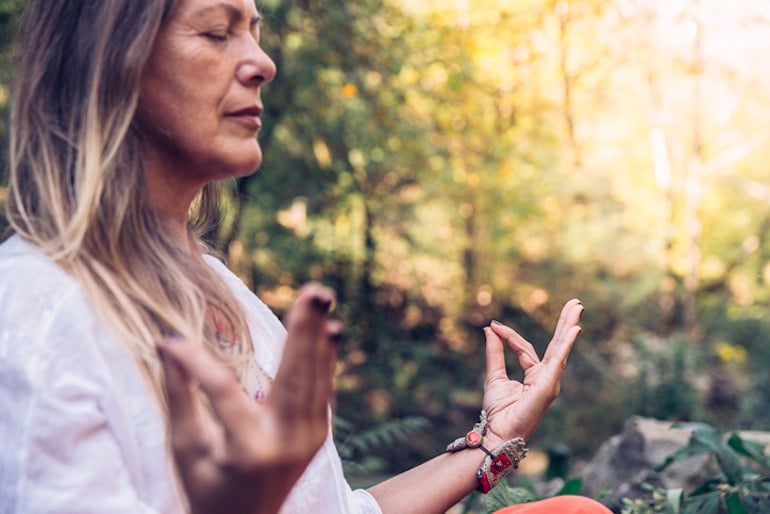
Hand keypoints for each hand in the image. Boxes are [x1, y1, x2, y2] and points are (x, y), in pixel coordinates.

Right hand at [157, 283, 341, 513]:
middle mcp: (285, 443)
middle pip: (294, 378)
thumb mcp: (186, 450)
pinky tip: (329, 330)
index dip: (194, 362)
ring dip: (319, 336)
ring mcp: (308, 440)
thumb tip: (167, 345)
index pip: (222, 392)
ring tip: (322, 298)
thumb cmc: (208, 490)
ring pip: (315, 379)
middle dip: (304, 330)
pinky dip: (325, 358)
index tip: (170, 340)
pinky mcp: (317, 435)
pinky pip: (322, 389)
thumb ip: (178, 398)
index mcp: (247, 452)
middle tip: (314, 291)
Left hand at [481, 299, 583, 443]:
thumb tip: (490, 328)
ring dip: (569, 326)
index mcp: (535, 375)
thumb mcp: (494, 375)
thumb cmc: (498, 411)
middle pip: (557, 344)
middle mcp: (546, 377)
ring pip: (560, 348)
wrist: (498, 432)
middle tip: (575, 303)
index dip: (509, 336)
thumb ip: (495, 351)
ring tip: (577, 307)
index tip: (494, 325)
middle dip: (565, 322)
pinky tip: (574, 330)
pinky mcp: (548, 386)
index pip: (525, 348)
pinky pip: (558, 361)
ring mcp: (550, 381)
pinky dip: (566, 345)